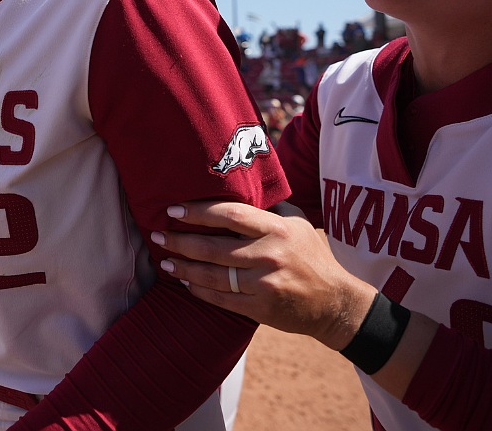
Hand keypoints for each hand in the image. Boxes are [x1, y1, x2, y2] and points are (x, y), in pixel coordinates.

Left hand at [154, 200, 376, 350]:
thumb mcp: (295, 223)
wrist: (334, 302)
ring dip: (184, 268)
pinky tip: (184, 281)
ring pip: (213, 276)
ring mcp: (265, 285)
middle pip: (214, 248)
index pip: (230, 215)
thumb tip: (233, 182)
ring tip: (165, 260)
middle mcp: (269, 256)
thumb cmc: (309, 255)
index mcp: (277, 229)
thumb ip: (266, 207)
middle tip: (157, 235)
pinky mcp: (261, 309)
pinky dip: (199, 290)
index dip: (198, 212)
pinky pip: (221, 300)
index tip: (173, 210)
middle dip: (180, 241)